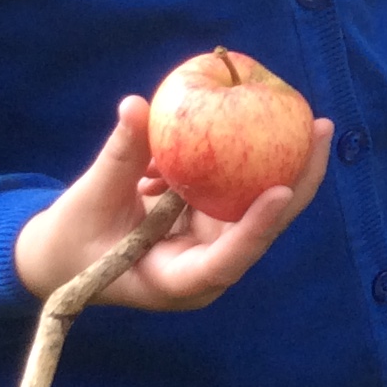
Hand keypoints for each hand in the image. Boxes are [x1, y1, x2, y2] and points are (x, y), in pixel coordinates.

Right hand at [13, 95, 332, 307]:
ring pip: (260, 205)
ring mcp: (214, 244)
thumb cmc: (72, 241)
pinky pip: (239, 188)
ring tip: (308, 116)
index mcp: (177, 281)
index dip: (256, 228)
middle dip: (298, 181)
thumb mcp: (90, 201)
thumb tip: (136, 106)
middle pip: (264, 228)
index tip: (281, 191)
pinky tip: (260, 115)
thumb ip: (119, 157)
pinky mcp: (211, 222)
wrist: (65, 255)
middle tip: (320, 128)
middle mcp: (208, 267)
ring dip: (283, 162)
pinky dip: (244, 156)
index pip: (226, 261)